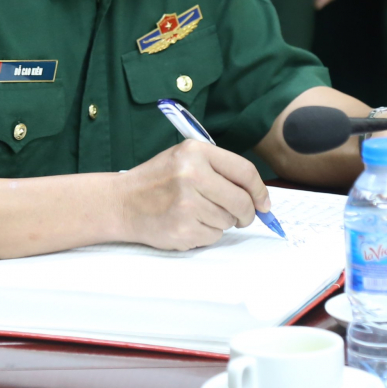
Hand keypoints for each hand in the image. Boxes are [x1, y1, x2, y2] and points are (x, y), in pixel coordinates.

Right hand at [117, 141, 269, 250]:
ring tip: (196, 214)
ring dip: (220, 222)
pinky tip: (187, 224)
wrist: (122, 202)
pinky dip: (205, 234)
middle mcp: (192, 174)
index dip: (260, 191)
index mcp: (195, 152)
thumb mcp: (184, 159)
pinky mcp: (182, 228)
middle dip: (246, 214)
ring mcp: (187, 203)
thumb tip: (258, 198)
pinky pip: (213, 236)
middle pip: (241, 201)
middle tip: (241, 217)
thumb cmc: (157, 181)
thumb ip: (219, 171)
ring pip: (227, 221)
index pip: (244, 171)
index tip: (264, 204)